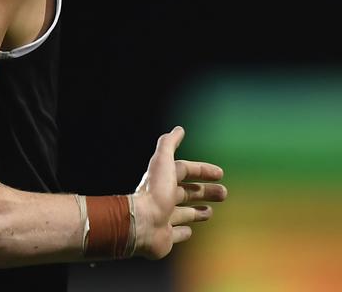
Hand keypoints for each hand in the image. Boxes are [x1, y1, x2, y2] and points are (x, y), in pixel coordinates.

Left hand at [131, 126, 226, 258]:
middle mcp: (162, 198)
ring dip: (197, 211)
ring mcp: (163, 218)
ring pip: (182, 213)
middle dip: (205, 192)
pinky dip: (184, 231)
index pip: (184, 170)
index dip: (201, 170)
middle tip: (224, 193)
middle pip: (186, 193)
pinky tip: (190, 230)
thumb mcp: (163, 162)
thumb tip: (179, 129)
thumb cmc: (155, 193)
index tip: (220, 173)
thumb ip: (168, 144)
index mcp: (162, 180)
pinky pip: (176, 234)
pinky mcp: (165, 237)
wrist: (141, 224)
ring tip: (211, 211)